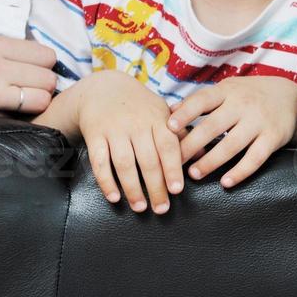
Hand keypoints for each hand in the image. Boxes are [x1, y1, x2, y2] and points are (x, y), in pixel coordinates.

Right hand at [0, 36, 57, 115]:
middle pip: (49, 76)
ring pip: (43, 97)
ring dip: (35, 107)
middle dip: (43, 89)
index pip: (45, 54)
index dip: (43, 69)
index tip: (34, 79)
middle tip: (27, 98)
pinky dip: (22, 123)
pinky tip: (8, 124)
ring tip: (19, 112)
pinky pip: (22, 118)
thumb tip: (30, 67)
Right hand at [35, 70, 182, 212]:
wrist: (103, 88)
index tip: (177, 190)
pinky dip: (106, 181)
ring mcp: (114, 129)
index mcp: (157, 118)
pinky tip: (114, 197)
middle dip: (156, 187)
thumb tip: (201, 154)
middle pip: (148, 159)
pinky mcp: (95, 135)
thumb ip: (181, 133)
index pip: (168, 145)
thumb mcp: (162, 111)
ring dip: (132, 188)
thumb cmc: (140, 106)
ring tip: (140, 207)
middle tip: (162, 208)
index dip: (173, 168)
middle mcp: (136, 123)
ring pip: (124, 162)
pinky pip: (99, 161)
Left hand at [168, 75, 296, 188]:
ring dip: (211, 161)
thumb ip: (201, 101)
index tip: (169, 127)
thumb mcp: (227, 90)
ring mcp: (258, 121)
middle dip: (191, 146)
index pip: (202, 100)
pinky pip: (255, 158)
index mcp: (227, 92)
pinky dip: (240, 172)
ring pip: (231, 145)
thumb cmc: (251, 95)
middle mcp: (242, 105)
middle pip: (212, 126)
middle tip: (174, 163)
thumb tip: (169, 112)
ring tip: (194, 174)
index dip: (186, 114)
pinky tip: (225, 182)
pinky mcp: (273, 137)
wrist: (292, 96)